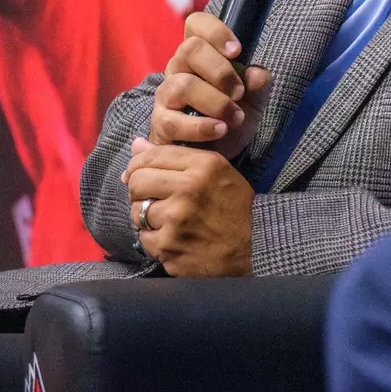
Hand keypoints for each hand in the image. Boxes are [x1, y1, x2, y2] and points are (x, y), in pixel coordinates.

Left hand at [123, 139, 254, 275]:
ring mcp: (176, 220)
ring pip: (137, 211)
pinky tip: (173, 238)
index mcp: (203, 166)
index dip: (138, 165)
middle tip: (153, 197)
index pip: (151, 156)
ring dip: (147, 216)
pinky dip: (154, 238)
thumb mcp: (216, 171)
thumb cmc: (235, 206)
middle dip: (140, 190)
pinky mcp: (168, 246)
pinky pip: (144, 237)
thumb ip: (176, 156)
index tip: (140, 173)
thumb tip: (136, 144)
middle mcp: (188, 189)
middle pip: (137, 182)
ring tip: (168, 220)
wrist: (254, 247)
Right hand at [149, 12, 271, 159]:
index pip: (196, 24)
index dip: (215, 31)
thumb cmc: (231, 116)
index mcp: (199, 54)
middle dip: (221, 71)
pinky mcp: (161, 123)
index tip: (237, 50)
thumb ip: (259, 85)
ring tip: (235, 117)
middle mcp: (178, 69)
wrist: (214, 152)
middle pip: (189, 49)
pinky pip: (174, 121)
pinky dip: (201, 126)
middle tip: (240, 92)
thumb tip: (257, 74)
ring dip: (216, 102)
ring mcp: (166, 95)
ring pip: (183, 85)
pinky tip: (220, 130)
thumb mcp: (254, 100)